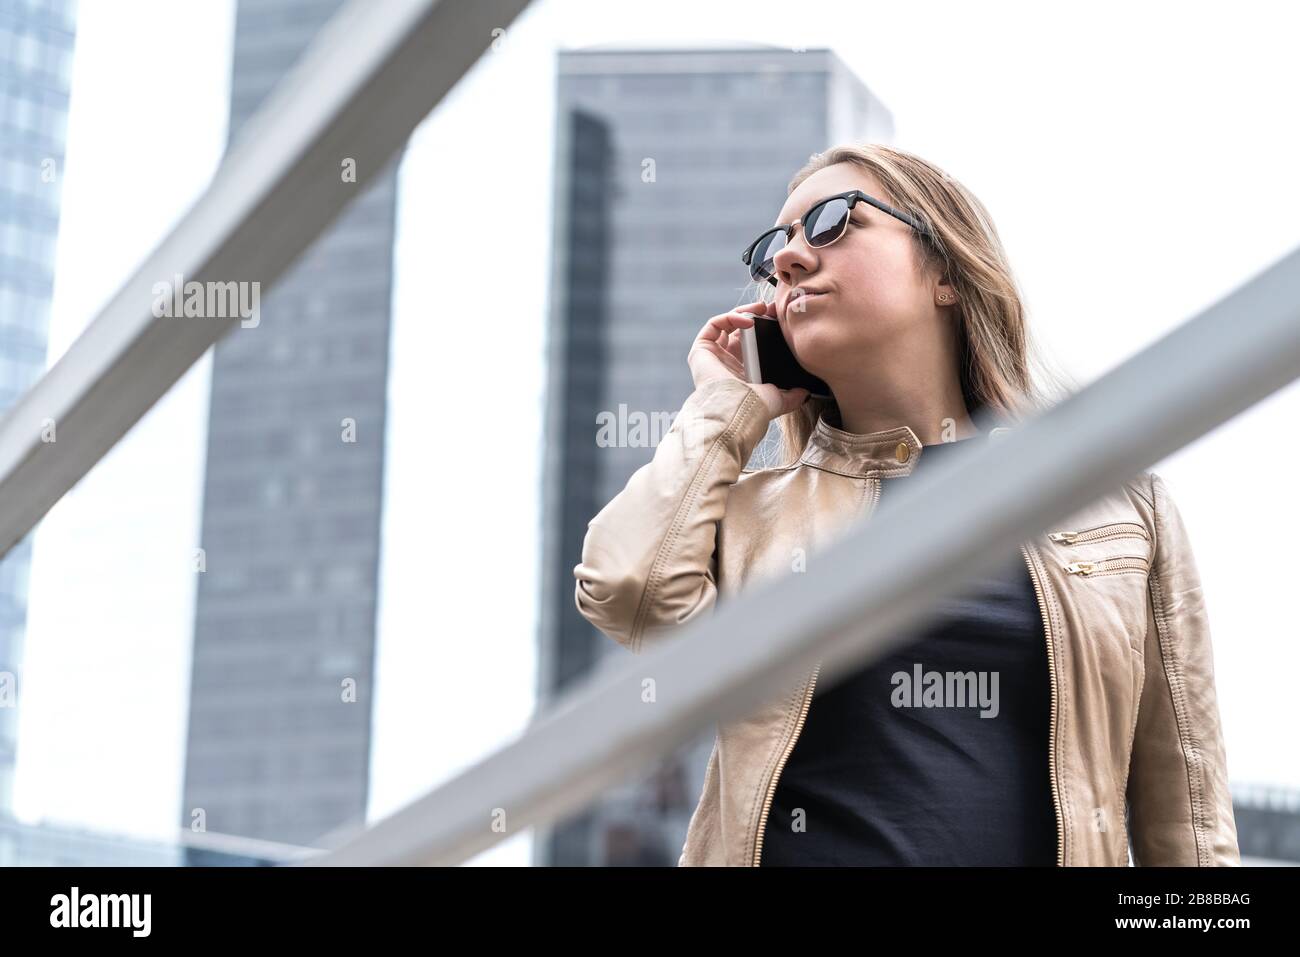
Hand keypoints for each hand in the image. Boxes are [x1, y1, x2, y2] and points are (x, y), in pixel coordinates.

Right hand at [687, 299, 810, 419]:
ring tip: (760, 308)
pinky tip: (747, 320)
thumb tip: (805, 393)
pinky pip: (714, 324)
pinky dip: (730, 317)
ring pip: (726, 323)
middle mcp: (726, 361)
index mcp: (742, 371)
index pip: (752, 342)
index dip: (765, 328)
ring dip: (744, 312)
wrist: (736, 410)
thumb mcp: (779, 399)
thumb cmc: (753, 408)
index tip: (780, 319)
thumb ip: (792, 395)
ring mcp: (712, 355)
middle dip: (756, 315)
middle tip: (771, 309)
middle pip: (739, 329)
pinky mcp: (701, 349)